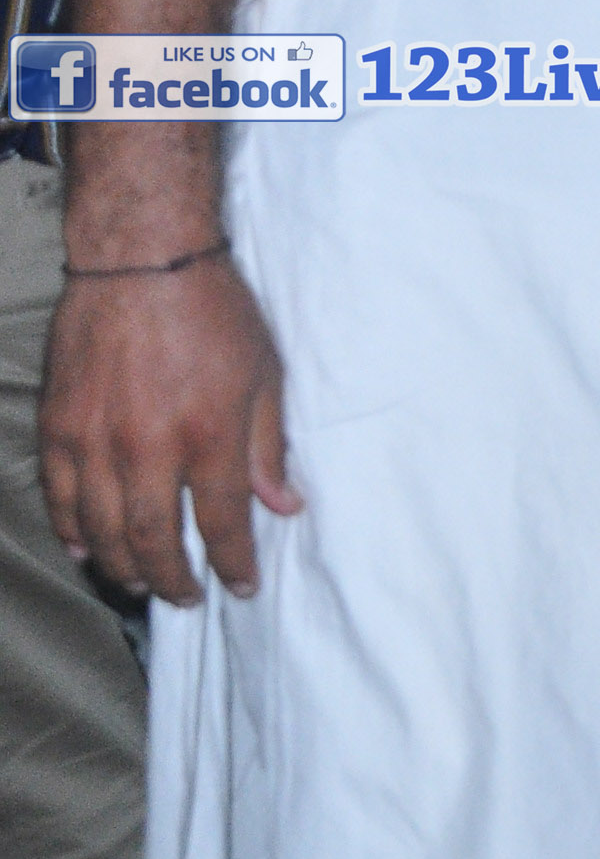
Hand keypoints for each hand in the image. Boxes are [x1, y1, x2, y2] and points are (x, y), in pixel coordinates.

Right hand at [41, 249, 301, 603]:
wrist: (142, 260)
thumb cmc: (215, 311)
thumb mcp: (265, 374)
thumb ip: (268, 447)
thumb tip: (283, 506)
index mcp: (208, 434)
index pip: (223, 524)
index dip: (234, 565)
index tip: (243, 586)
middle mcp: (147, 448)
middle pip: (155, 541)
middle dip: (174, 580)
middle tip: (187, 597)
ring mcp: (94, 441)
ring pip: (102, 532)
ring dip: (123, 567)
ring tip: (143, 582)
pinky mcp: (57, 427)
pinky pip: (59, 499)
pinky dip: (73, 532)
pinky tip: (89, 549)